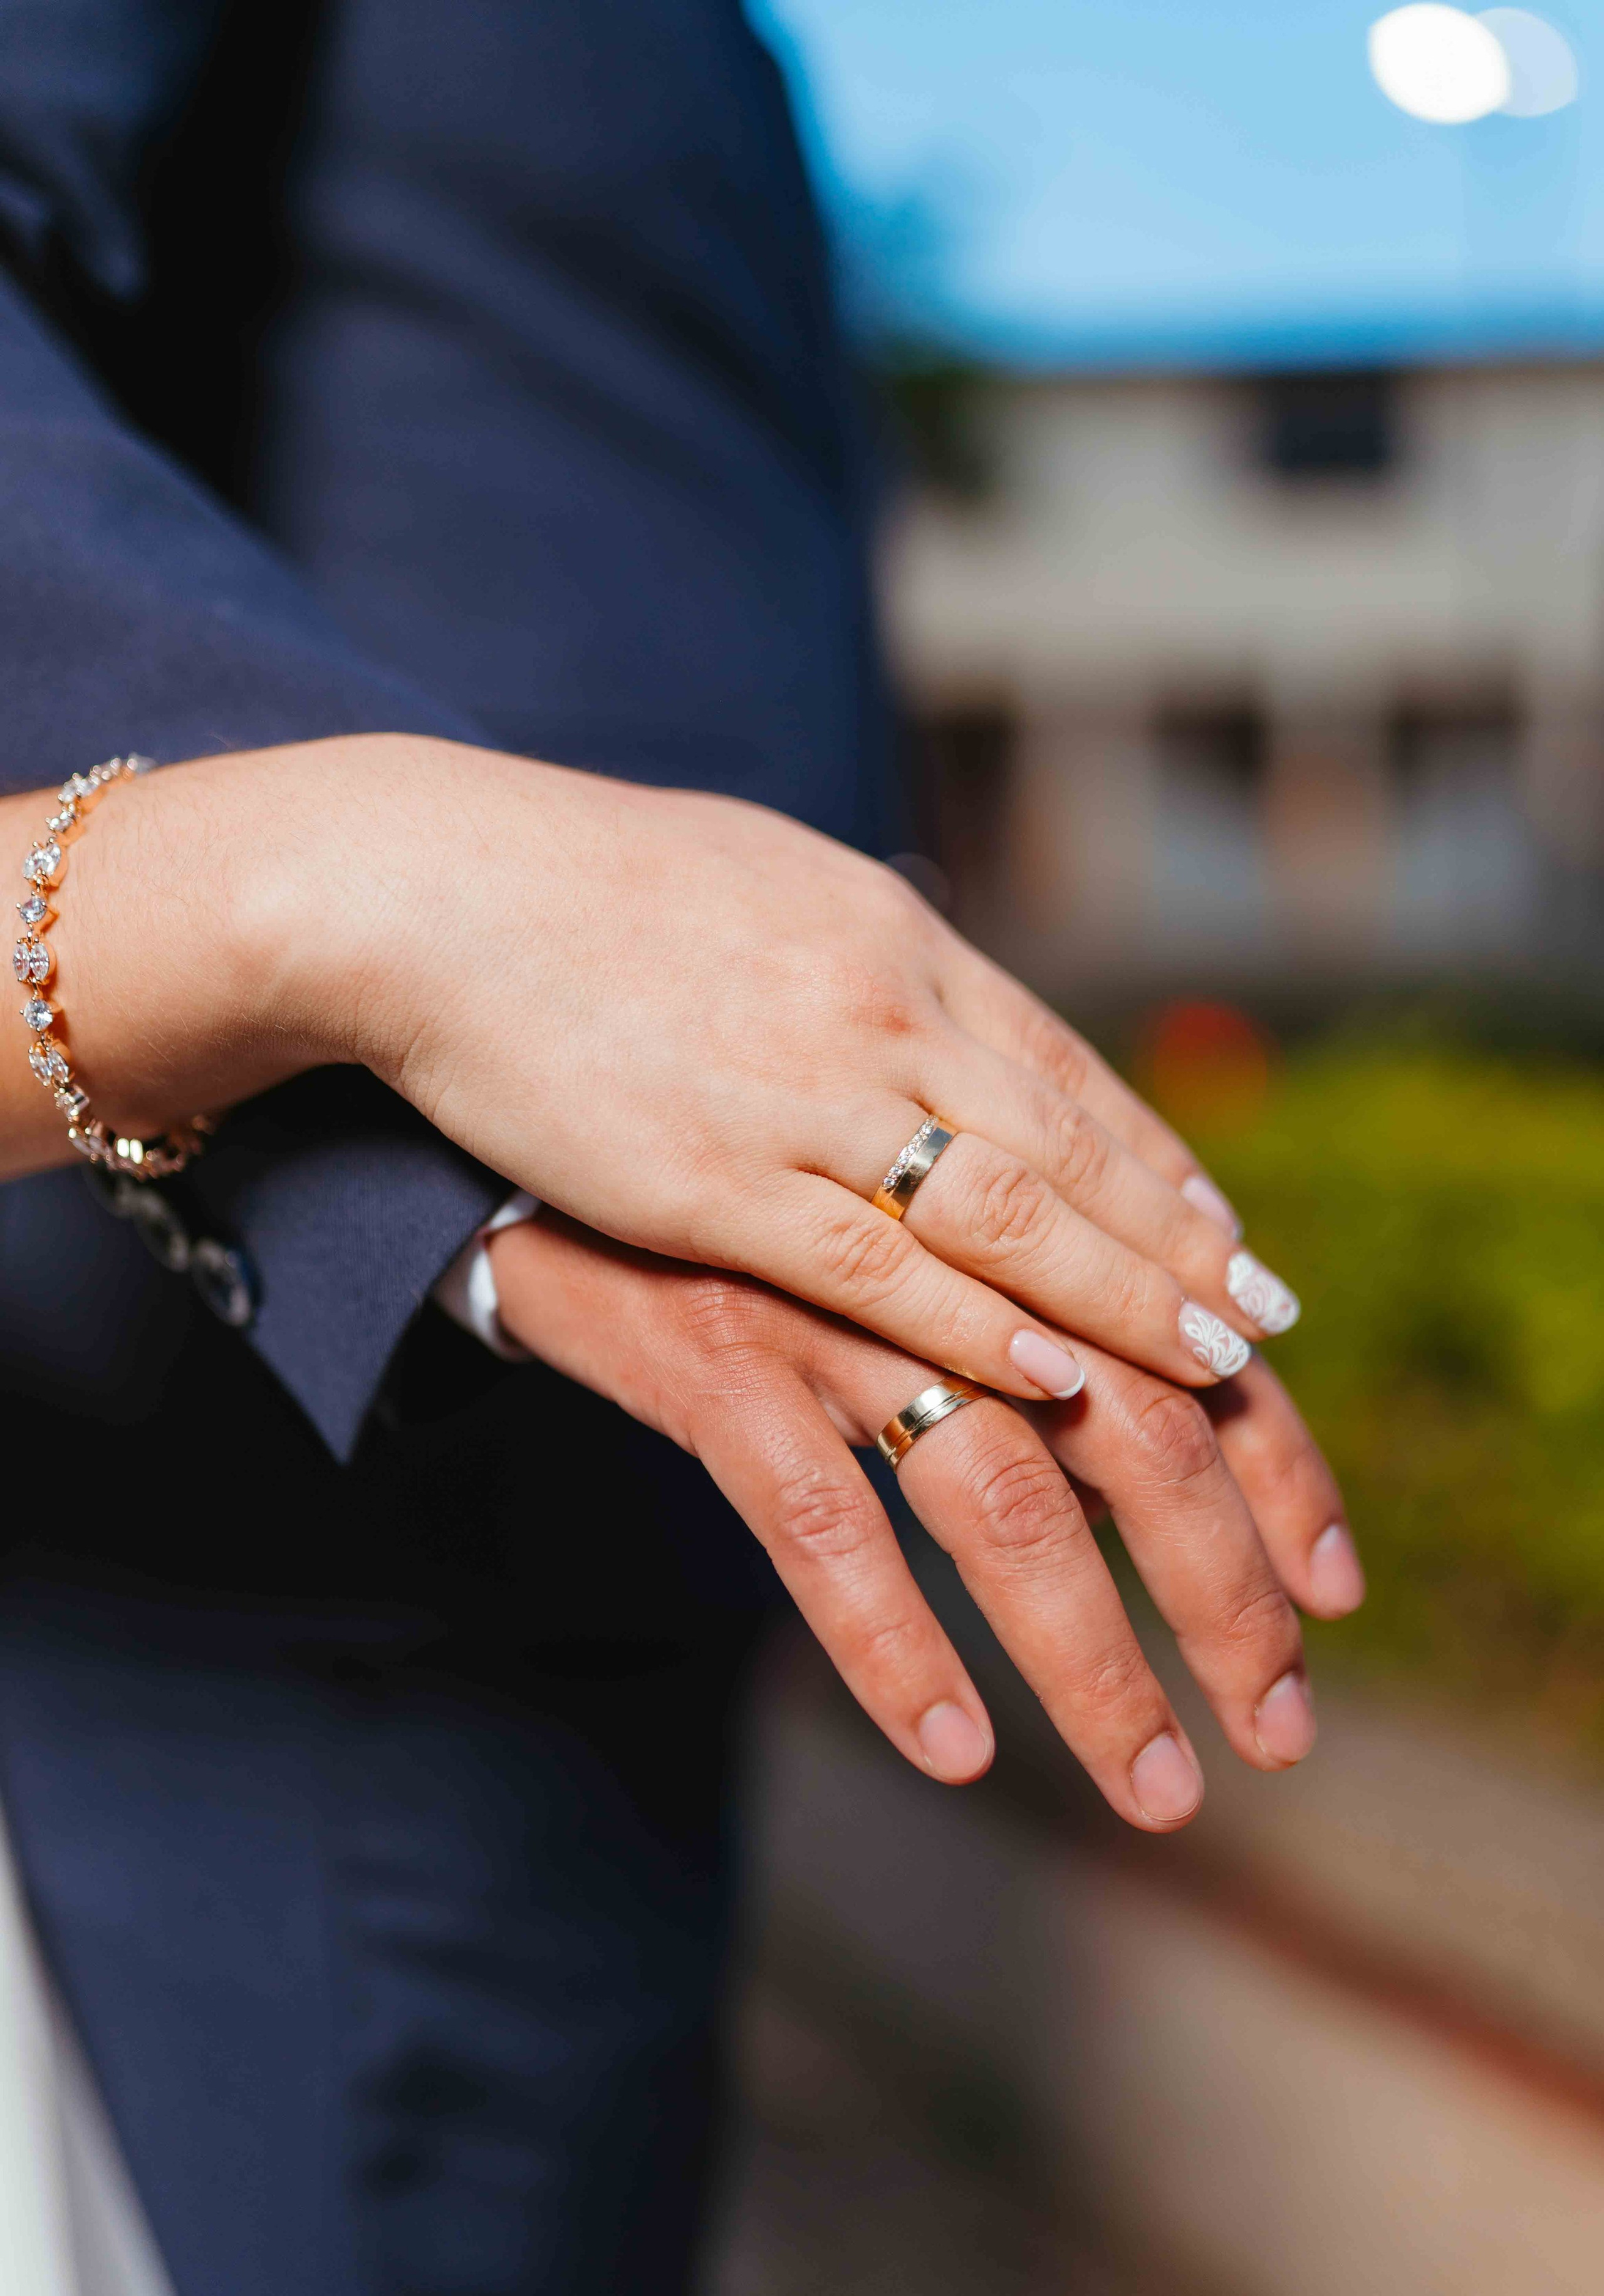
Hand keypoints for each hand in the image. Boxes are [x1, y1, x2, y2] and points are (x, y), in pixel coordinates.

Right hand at [12, 735, 1295, 1397]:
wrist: (432, 887)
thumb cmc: (592, 895)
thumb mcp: (771, 896)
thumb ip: (872, 969)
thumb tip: (949, 1014)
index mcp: (899, 946)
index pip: (1073, 1078)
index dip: (1166, 1175)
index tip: (1236, 1249)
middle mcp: (880, 1016)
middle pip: (1073, 1159)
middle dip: (1183, 1260)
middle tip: (1268, 1342)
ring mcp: (802, 1099)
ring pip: (1005, 1222)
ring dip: (1124, 1308)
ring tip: (1213, 1383)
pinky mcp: (711, 1181)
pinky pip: (874, 1270)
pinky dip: (976, 1328)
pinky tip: (1056, 1380)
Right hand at [487, 1212, 1363, 1831]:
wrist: (548, 1171)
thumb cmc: (752, 1247)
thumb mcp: (907, 1278)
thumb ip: (1028, 1347)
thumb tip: (1149, 1480)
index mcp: (1010, 1243)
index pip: (1192, 1364)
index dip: (1283, 1478)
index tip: (1335, 1600)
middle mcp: (946, 1269)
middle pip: (1135, 1433)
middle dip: (1224, 1594)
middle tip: (1276, 1733)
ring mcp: (835, 1314)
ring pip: (999, 1495)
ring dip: (1091, 1658)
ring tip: (1153, 1788)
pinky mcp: (717, 1364)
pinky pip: (823, 1522)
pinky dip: (895, 1643)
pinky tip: (956, 1750)